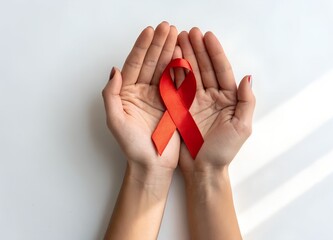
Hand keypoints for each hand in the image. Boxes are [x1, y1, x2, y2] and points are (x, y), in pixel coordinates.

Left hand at [102, 22, 181, 239]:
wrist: (152, 165)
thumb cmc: (132, 147)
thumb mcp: (115, 121)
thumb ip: (111, 95)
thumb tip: (114, 70)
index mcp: (127, 93)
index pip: (134, 65)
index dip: (141, 47)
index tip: (150, 32)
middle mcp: (143, 92)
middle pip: (150, 62)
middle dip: (158, 44)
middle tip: (167, 27)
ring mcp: (159, 96)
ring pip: (164, 69)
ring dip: (170, 51)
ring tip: (177, 34)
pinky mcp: (173, 103)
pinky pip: (177, 82)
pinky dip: (181, 68)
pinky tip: (184, 54)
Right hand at [176, 28, 255, 171]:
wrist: (203, 170)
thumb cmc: (224, 151)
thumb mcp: (242, 127)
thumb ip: (246, 101)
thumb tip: (247, 77)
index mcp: (228, 99)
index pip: (222, 70)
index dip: (215, 53)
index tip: (207, 36)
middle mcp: (211, 97)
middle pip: (204, 68)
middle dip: (197, 49)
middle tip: (189, 32)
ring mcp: (194, 101)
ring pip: (190, 74)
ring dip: (185, 56)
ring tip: (178, 39)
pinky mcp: (180, 108)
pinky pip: (177, 87)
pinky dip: (173, 73)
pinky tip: (170, 59)